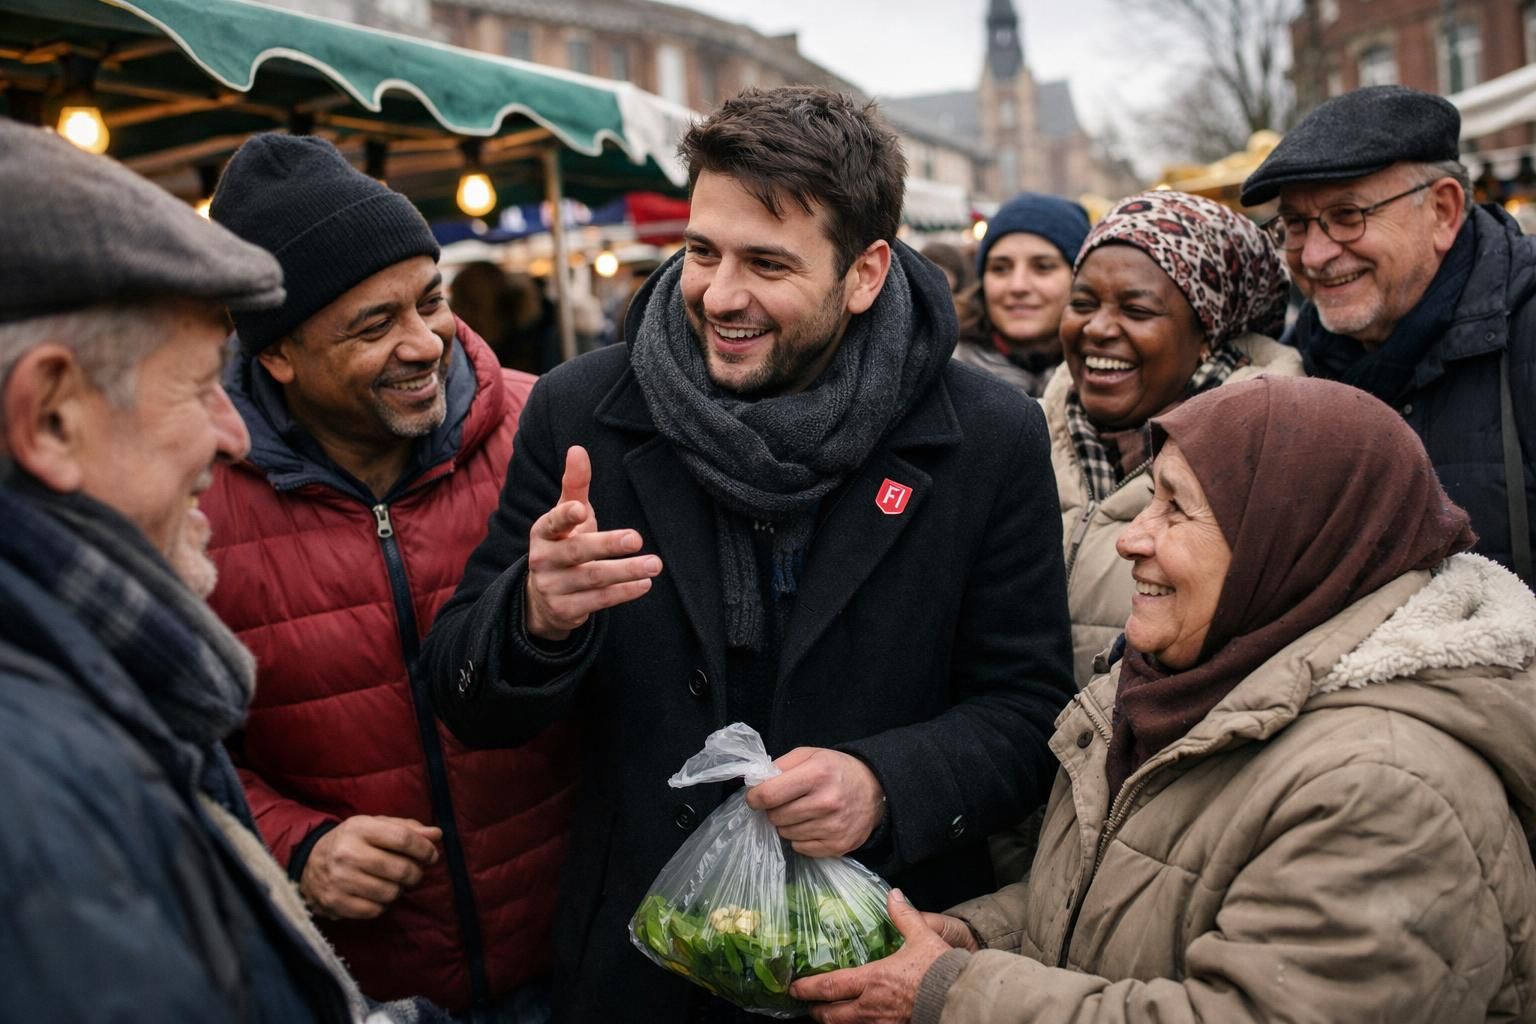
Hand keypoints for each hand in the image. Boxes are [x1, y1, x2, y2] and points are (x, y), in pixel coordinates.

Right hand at [299, 815, 441, 919]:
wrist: (308, 860)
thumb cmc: (352, 841)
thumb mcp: (376, 826)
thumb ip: (408, 828)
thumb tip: (437, 835)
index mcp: (359, 828)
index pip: (403, 839)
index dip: (424, 849)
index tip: (431, 855)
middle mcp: (347, 853)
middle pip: (401, 869)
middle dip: (416, 873)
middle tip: (414, 872)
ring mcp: (339, 880)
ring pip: (391, 893)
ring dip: (399, 890)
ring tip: (393, 882)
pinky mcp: (335, 902)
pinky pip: (375, 910)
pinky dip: (382, 904)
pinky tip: (376, 894)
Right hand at [524, 445, 662, 641]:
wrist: (543, 597)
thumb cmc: (563, 544)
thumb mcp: (566, 515)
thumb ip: (574, 485)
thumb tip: (577, 448)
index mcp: (543, 533)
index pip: (552, 522)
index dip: (565, 516)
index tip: (581, 509)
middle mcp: (543, 560)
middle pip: (578, 551)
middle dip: (607, 544)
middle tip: (636, 538)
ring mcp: (553, 587)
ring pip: (592, 579)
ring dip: (625, 572)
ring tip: (654, 564)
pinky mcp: (565, 611)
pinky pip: (598, 602)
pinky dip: (623, 593)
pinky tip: (644, 584)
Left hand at [744, 748, 883, 856]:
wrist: (875, 789)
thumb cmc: (836, 769)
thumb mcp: (810, 754)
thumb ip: (780, 765)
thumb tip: (754, 784)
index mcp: (817, 774)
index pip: (769, 794)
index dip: (755, 797)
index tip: (755, 797)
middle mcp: (826, 802)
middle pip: (776, 816)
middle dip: (774, 809)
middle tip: (786, 801)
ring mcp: (833, 827)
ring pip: (786, 833)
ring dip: (787, 823)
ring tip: (802, 811)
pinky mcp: (838, 845)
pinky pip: (800, 848)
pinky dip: (800, 837)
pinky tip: (812, 824)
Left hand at [791, 889, 956, 1022]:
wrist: (961, 998)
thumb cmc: (940, 970)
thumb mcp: (921, 937)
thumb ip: (903, 916)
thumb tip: (893, 895)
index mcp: (873, 980)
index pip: (829, 987)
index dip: (807, 988)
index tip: (794, 988)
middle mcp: (871, 1007)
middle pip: (831, 1016)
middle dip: (816, 1011)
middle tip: (808, 1005)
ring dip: (835, 1022)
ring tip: (830, 1015)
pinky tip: (860, 1021)